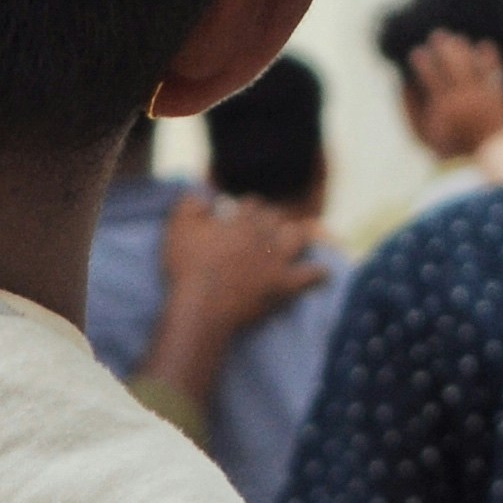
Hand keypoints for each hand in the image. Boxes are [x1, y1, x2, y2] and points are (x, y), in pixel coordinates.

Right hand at [147, 189, 320, 404]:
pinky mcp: (283, 286)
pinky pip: (310, 276)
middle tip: (264, 228)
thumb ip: (190, 204)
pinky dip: (318, 274)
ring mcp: (277, 261)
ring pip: (298, 239)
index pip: (253, 204)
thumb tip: (202, 196)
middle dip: (271, 220)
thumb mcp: (178, 227)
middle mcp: (265, 236)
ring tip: (298, 238)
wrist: (201, 306)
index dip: (247, 208)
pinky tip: (324, 273)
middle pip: (276, 219)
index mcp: (242, 220)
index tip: (242, 213)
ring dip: (298, 236)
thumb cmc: (186, 267)